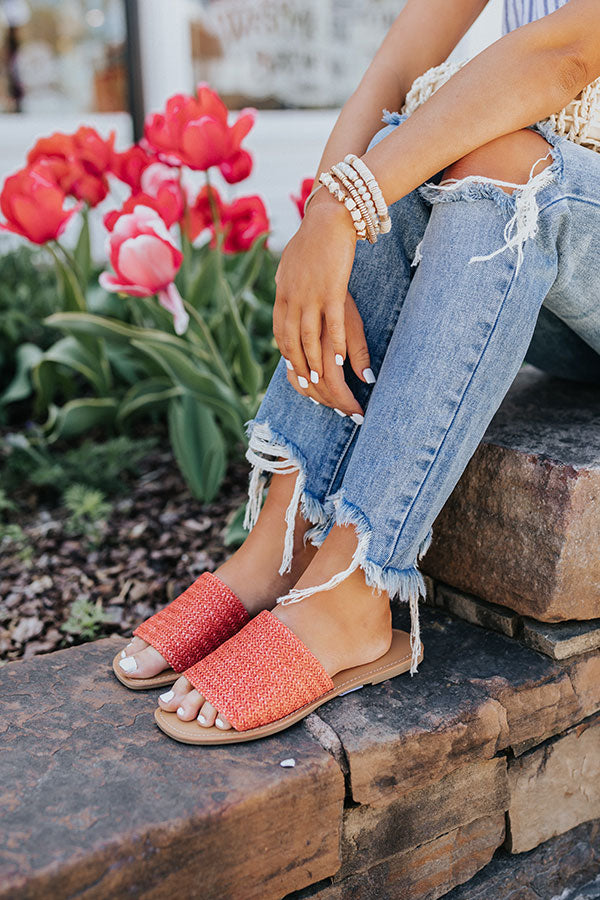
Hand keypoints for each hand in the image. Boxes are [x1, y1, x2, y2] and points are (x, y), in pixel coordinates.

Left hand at [273, 194, 373, 414]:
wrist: (329, 216)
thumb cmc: (313, 239)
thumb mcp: (291, 263)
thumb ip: (285, 282)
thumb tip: (280, 292)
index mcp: (282, 292)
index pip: (279, 331)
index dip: (286, 354)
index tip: (293, 372)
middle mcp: (292, 297)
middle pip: (291, 340)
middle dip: (299, 366)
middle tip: (307, 388)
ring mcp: (311, 295)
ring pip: (309, 338)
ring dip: (314, 363)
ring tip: (321, 383)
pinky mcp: (332, 291)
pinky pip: (332, 325)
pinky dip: (334, 345)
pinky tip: (339, 361)